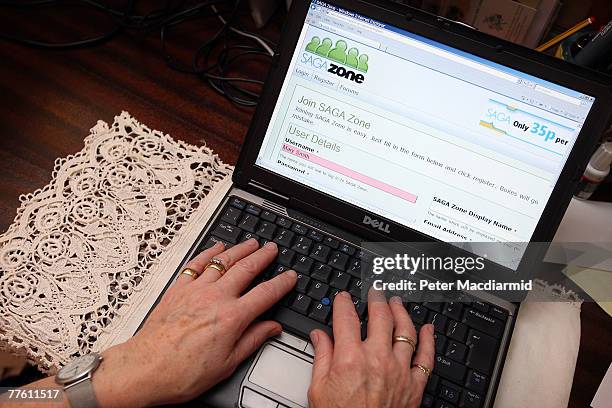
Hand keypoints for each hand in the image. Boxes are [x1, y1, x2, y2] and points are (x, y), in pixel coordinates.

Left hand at [92, 239, 296, 406]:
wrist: (145, 370)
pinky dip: (208, 253)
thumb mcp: (227, 364)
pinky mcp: (177, 289)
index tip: (290, 276)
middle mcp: (215, 298)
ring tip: (251, 243)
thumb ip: (253, 340)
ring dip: (239, 249)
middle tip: (272, 248)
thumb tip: (271, 328)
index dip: (282, 283)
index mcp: (232, 318)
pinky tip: (216, 248)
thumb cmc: (182, 372)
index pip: (266, 294)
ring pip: (222, 261)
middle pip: (246, 269)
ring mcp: (195, 290)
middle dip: (263, 256)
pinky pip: (195, 264)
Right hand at [308, 290, 434, 407]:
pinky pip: (426, 357)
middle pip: (380, 318)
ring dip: (401, 312)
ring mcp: (399, 371)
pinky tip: (427, 329)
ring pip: (405, 331)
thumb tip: (319, 337)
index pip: (346, 319)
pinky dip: (428, 340)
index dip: (343, 303)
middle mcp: (377, 360)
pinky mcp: (414, 385)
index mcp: (350, 359)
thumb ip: (321, 358)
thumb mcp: (319, 389)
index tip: (342, 298)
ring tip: (397, 302)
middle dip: (376, 300)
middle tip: (375, 292)